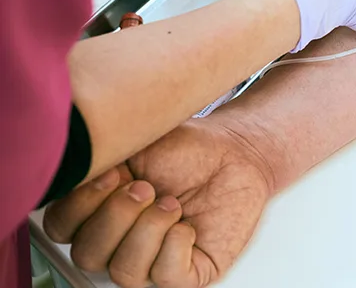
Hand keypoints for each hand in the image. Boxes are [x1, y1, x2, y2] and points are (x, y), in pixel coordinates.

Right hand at [43, 118, 276, 287]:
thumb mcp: (135, 142)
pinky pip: (166, 276)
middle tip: (146, 187)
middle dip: (116, 216)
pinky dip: (175, 246)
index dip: (81, 205)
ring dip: (148, 230)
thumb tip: (74, 168)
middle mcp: (120, 242)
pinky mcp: (187, 272)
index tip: (115, 174)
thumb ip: (101, 156)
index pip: (62, 228)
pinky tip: (187, 225)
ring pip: (125, 271)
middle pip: (88, 254)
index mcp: (98, 211)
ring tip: (172, 203)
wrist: (232, 153)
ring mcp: (152, 261)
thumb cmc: (186, 149)